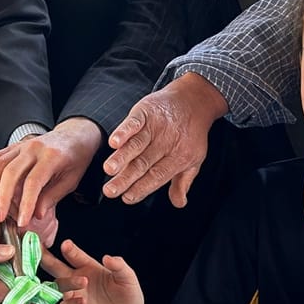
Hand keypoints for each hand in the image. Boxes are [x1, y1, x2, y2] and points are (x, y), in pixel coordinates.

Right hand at [0, 117, 100, 230]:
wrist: (75, 136)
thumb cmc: (75, 159)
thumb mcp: (71, 180)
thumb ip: (52, 196)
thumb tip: (36, 215)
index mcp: (51, 157)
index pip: (34, 182)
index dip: (26, 204)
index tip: (21, 222)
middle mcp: (33, 148)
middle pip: (11, 172)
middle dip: (2, 197)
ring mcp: (21, 146)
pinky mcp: (13, 146)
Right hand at [53, 238, 149, 303]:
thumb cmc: (129, 299)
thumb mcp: (128, 279)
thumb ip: (119, 266)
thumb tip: (107, 257)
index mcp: (90, 268)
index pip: (75, 256)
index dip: (70, 250)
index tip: (66, 245)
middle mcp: (79, 281)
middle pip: (57, 268)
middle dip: (47, 258)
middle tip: (38, 250)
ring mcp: (75, 297)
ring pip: (60, 286)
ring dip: (68, 282)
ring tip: (84, 282)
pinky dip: (70, 302)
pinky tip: (82, 300)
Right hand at [101, 72, 225, 206]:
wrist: (194, 100)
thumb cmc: (191, 134)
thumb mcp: (194, 159)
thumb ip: (182, 182)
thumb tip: (179, 203)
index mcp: (178, 158)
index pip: (157, 176)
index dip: (142, 188)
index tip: (127, 198)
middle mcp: (166, 144)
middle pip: (143, 164)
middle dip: (126, 178)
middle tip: (110, 191)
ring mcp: (155, 127)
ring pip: (137, 144)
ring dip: (122, 157)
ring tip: (109, 169)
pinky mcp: (147, 112)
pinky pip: (135, 122)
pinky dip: (124, 131)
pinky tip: (114, 142)